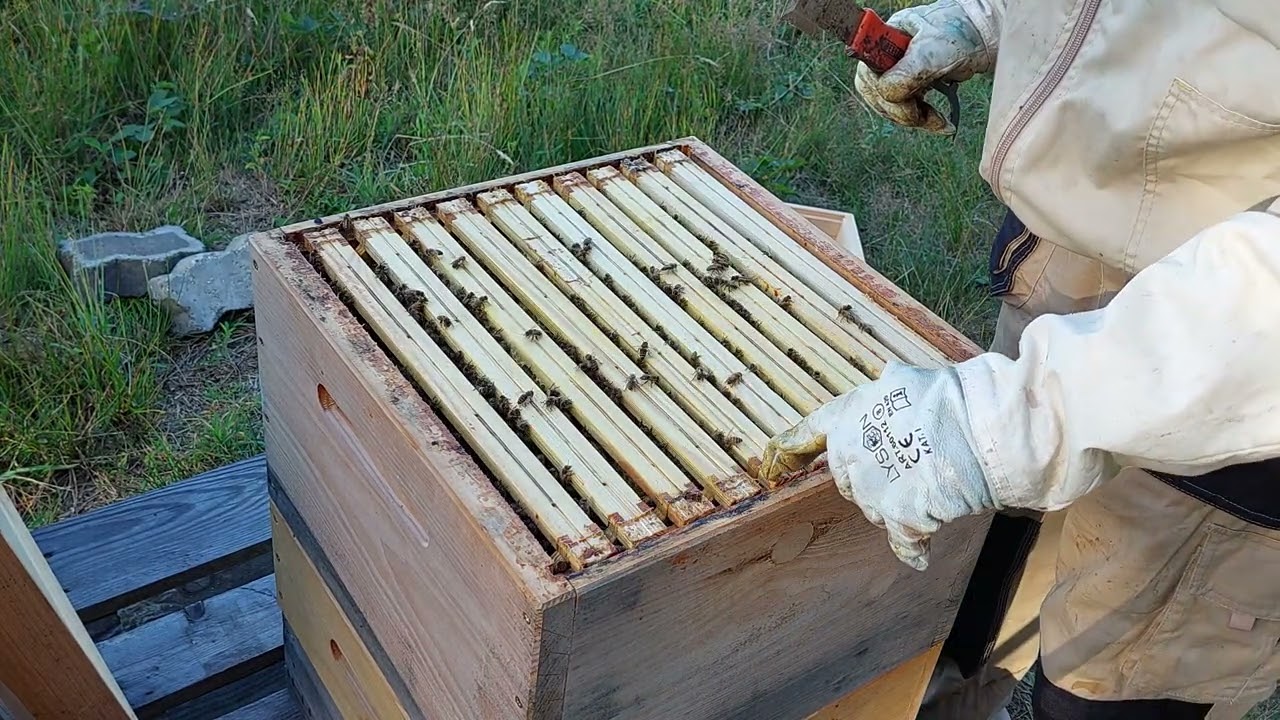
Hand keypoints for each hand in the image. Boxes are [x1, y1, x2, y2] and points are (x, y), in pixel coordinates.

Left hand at [759, 361, 995, 569]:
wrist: (978, 427)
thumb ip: (887, 392)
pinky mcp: (896, 518)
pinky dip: (912, 549)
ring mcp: (870, 489)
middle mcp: (848, 454)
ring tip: (932, 483)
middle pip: (846, 479)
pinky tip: (921, 555)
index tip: (768, 467)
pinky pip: (902, 542)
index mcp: (845, 417)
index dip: (784, 454)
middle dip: (872, 477)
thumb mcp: (906, 382)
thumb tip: (887, 377)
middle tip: (910, 464)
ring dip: (897, 503)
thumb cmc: (949, 397)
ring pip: (874, 508)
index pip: (803, 437)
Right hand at [852, 0, 994, 135]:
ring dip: (912, 118)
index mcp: (882, 40)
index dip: (883, 91)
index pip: (868, 75)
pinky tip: (937, 121)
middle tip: (927, 116)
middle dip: (903, 111)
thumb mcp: (934, 51)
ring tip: (938, 120)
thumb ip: (907, 73)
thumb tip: (888, 95)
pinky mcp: (905, 88)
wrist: (981, 36)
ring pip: (888, 108)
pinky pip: (902, 112)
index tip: (910, 100)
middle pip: (876, 96)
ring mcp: (893, 73)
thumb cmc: (959, 33)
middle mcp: (883, 57)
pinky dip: (920, 120)